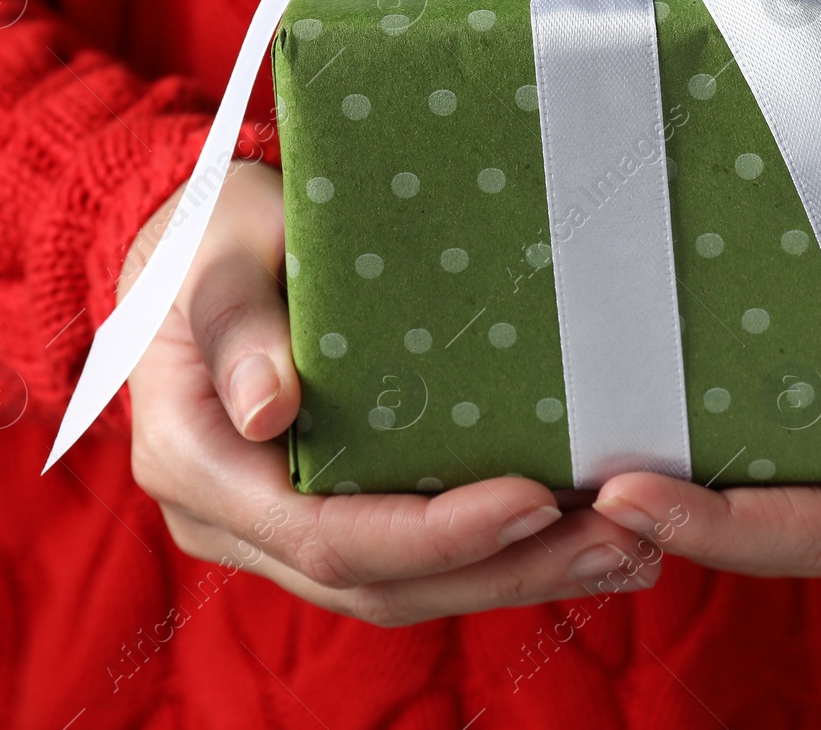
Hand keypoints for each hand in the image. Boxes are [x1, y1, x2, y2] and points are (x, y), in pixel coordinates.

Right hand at [123, 160, 662, 626]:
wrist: (192, 254)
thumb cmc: (209, 233)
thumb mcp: (214, 245)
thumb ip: (235, 318)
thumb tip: (268, 410)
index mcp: (195, 458)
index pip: (324, 532)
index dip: (433, 533)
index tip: (535, 500)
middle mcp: (231, 519)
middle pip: (378, 582)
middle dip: (505, 571)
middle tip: (621, 544)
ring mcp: (274, 530)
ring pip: (405, 588)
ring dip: (519, 576)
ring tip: (627, 552)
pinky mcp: (324, 516)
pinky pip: (413, 561)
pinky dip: (498, 555)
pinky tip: (580, 535)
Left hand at [591, 195, 820, 582]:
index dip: (732, 524)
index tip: (632, 496)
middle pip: (795, 550)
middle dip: (687, 530)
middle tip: (582, 496)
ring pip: (783, 546)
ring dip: (693, 524)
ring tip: (590, 490)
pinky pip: (786, 521)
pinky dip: (719, 503)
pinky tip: (641, 476)